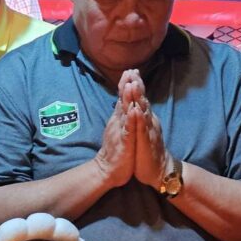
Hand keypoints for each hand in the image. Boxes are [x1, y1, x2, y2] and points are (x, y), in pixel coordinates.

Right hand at [93, 72, 135, 188]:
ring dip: (127, 98)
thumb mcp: (118, 129)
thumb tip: (120, 101)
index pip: (123, 98)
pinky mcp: (124, 143)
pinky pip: (128, 130)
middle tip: (130, 71)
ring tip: (130, 84)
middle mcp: (118, 122)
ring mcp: (121, 131)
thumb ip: (119, 115)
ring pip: (125, 112)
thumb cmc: (116, 150)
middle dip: (127, 85)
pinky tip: (133, 110)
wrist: (108, 170)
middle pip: (123, 100)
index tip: (131, 70)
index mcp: (119, 119)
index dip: (126, 84)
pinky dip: (131, 119)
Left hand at [124, 71, 170, 188]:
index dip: (135, 85)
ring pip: (142, 111)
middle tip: (132, 71)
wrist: (159, 170)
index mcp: (145, 118)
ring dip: (138, 97)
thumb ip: (139, 116)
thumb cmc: (148, 150)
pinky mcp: (146, 142)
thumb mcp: (141, 130)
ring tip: (133, 84)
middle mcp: (149, 121)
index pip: (139, 98)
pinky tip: (135, 110)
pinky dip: (138, 119)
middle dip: (137, 85)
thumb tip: (135, 103)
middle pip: (142, 100)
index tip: (130, 70)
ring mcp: (148, 130)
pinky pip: (141, 129)